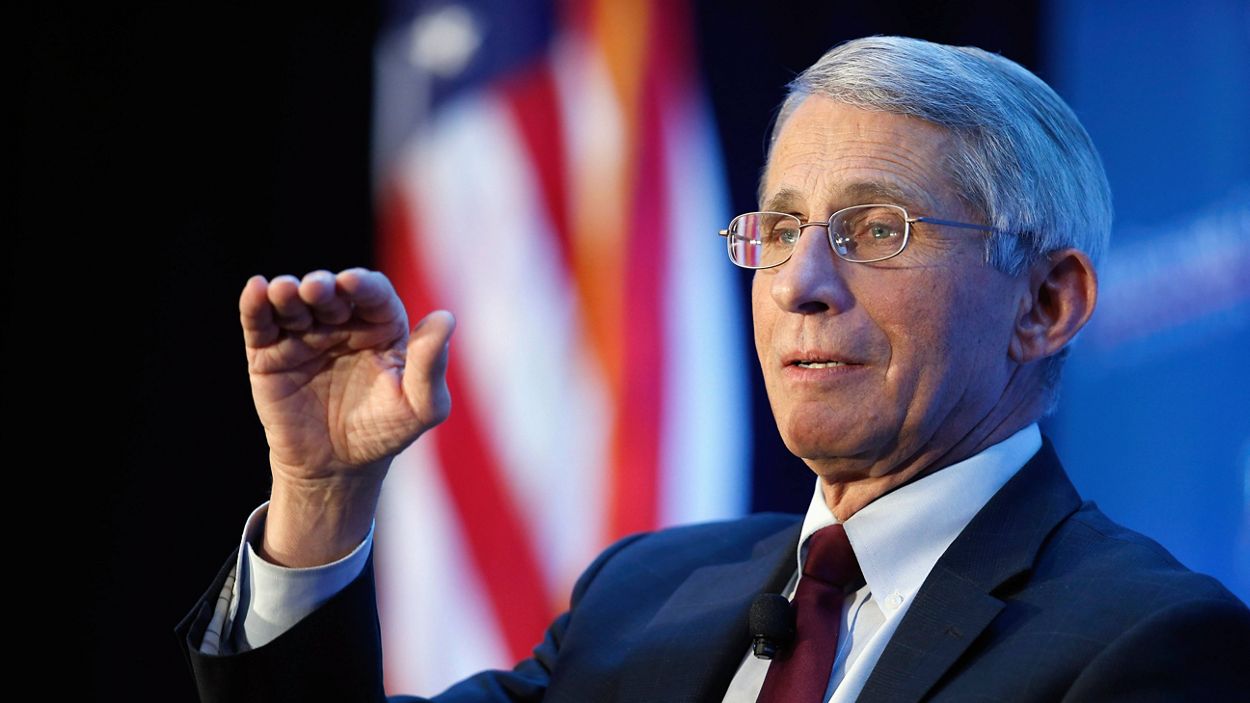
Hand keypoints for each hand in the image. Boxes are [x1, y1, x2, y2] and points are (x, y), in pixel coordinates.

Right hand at [239, 268, 453, 564]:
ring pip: (293, 303)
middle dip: (323, 286)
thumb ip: (431, 365)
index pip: (373, 295)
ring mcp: (304, 336)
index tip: (354, 283)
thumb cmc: (386, 432)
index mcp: (382, 326)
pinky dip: (255, 305)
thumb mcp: (421, 406)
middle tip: (317, 288)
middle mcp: (342, 323)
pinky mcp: (269, 354)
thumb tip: (446, 318)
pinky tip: (256, 289)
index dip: (363, 286)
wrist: (338, 469)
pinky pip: (260, 323)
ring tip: (285, 290)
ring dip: (288, 292)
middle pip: (331, 293)